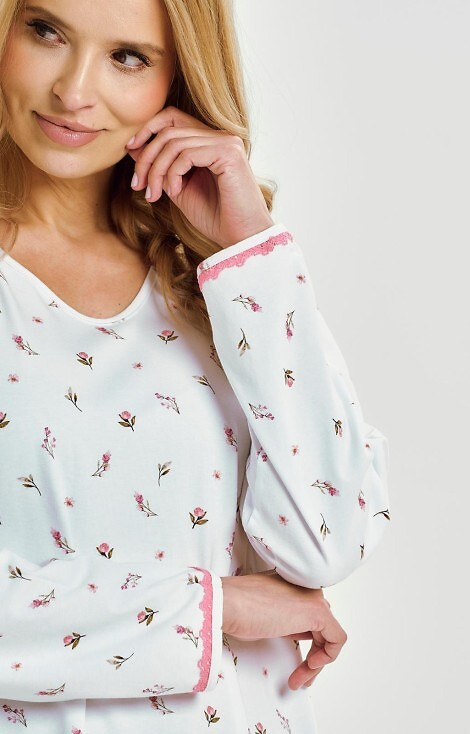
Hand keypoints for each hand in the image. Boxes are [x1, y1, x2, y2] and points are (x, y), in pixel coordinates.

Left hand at [125, 106, 274, 248]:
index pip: (172, 118)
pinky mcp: (228, 153)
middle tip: (137, 185)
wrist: (241, 238)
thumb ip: (161, 167)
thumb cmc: (215, 218)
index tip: (130, 150)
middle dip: (146, 158)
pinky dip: (173, 173)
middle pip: (168, 131)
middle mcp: (220, 137)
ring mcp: (226, 142)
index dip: (148, 129)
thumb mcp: (178, 189)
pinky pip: (187, 154)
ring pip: (174, 142)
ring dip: (156, 170)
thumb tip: (133, 147)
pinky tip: (175, 192)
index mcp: (210, 142)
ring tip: (153, 194)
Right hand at [221, 572, 346, 689]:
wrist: (227, 604)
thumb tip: (295, 631)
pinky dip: (327, 657)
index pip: (311, 617)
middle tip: (299, 677)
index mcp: (294, 584)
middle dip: (313, 656)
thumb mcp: (266, 615)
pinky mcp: (318, 611)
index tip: (295, 662)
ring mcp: (314, 597)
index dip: (307, 643)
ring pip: (329, 635)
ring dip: (316, 663)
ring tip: (300, 679)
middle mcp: (307, 587)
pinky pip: (336, 638)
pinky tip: (310, 665)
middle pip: (322, 627)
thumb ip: (286, 618)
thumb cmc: (236, 608)